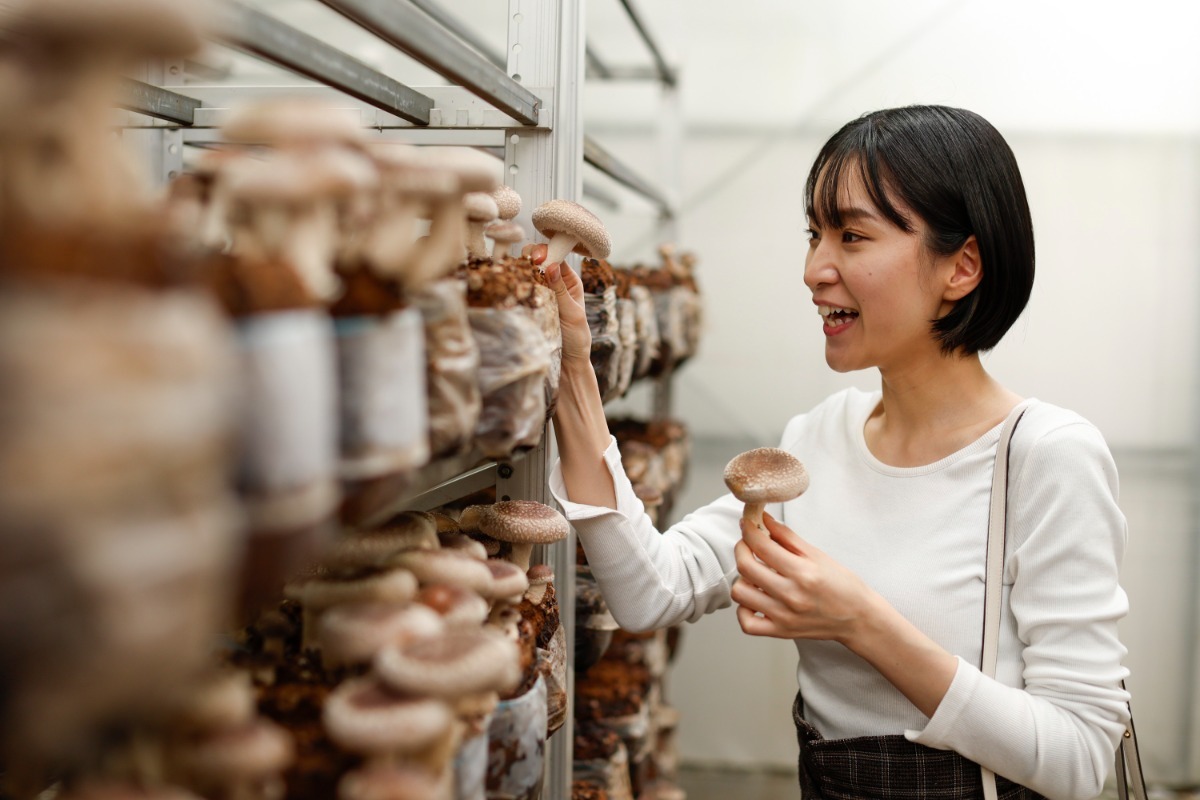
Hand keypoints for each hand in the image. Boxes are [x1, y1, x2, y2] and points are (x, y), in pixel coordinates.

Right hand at [524, 243, 591, 363]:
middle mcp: (553, 283)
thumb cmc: (576, 338)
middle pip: (538, 261)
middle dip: (530, 258)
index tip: (537, 258)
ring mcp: (538, 293)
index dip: (546, 252)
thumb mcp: (573, 313)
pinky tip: (509, 285)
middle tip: (525, 264)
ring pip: (526, 274)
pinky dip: (513, 285)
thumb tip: (552, 265)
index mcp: (569, 281)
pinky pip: (519, 290)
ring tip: (515, 273)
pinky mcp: (527, 304)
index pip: (556, 256)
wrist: (567, 363)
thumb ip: (561, 290)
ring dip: (520, 270)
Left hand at [731, 512, 875, 642]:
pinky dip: (744, 609)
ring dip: (742, 578)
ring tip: (755, 574)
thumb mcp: (817, 555)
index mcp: (802, 572)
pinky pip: (746, 623)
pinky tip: (755, 598)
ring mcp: (783, 616)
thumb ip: (787, 537)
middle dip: (741, 548)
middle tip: (748, 544)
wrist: (858, 618)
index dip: (748, 529)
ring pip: (740, 592)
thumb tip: (763, 520)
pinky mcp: (780, 631)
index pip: (761, 545)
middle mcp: (791, 595)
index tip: (747, 523)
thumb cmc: (842, 585)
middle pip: (745, 566)